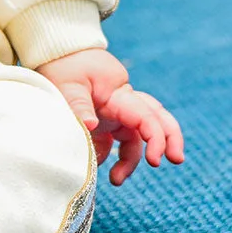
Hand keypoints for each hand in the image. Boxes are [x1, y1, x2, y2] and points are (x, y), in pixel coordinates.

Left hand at [35, 49, 184, 186]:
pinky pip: (115, 141)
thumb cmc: (64, 64)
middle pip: (157, 120)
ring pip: (135, 137)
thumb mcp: (68, 83)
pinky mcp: (104, 121)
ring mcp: (114, 113)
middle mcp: (122, 104)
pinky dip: (111, 156)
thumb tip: (90, 125)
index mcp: (119, 94)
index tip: (155, 160)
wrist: (56, 52)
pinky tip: (97, 165)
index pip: (147, 116)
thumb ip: (79, 105)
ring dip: (133, 160)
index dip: (157, 138)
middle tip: (175, 160)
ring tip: (117, 180)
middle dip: (169, 141)